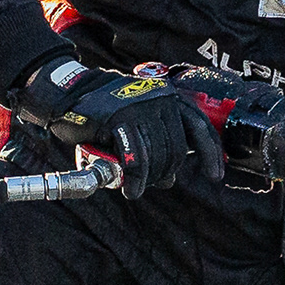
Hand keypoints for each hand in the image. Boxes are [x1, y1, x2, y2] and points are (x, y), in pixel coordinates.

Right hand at [10, 59, 224, 196]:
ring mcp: (141, 107)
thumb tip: (170, 179)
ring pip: (157, 155)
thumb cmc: (106, 113)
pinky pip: (135, 157)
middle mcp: (161, 99)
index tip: (215, 175)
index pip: (200, 127)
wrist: (69, 94)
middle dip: (168, 171)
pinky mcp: (119, 118)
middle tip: (155, 183)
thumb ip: (158, 143)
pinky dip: (136, 178)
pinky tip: (132, 190)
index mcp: (171, 98)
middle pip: (178, 148)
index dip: (210, 154)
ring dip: (150, 178)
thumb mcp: (139, 122)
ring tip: (138, 187)